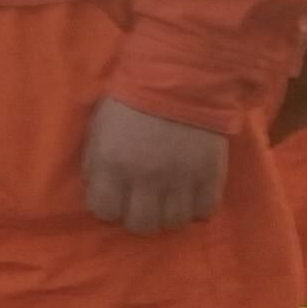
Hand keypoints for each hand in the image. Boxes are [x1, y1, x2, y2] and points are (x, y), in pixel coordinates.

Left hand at [81, 96, 228, 234]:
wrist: (181, 82)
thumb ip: (96, 164)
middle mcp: (144, 178)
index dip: (109, 206)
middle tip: (143, 203)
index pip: (104, 211)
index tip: (116, 198)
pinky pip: (205, 212)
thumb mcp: (98, 130)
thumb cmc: (131, 103)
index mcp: (111, 164)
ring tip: (168, 199)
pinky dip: (197, 208)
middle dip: (138, 217)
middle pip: (140, 225)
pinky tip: (191, 195)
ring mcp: (180, 180)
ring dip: (169, 214)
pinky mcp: (210, 176)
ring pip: (173, 223)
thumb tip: (100, 194)